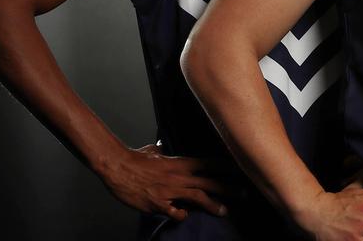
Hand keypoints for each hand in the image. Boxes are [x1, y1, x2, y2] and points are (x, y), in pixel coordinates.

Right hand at [95, 144, 230, 219]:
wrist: (117, 167)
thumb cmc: (136, 158)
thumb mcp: (154, 151)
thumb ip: (163, 151)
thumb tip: (163, 146)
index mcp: (181, 162)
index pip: (210, 163)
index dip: (226, 167)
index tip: (242, 169)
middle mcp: (179, 176)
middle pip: (210, 182)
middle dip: (229, 188)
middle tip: (245, 193)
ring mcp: (170, 190)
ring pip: (198, 197)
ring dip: (213, 205)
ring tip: (224, 211)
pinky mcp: (158, 203)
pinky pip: (175, 212)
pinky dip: (182, 215)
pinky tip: (185, 216)